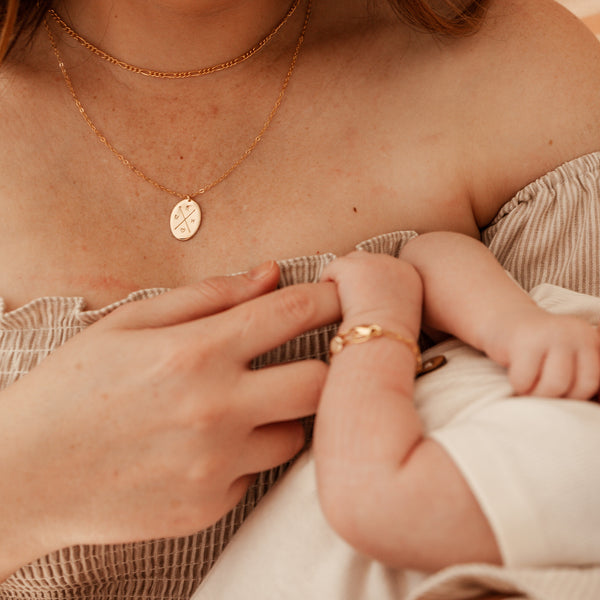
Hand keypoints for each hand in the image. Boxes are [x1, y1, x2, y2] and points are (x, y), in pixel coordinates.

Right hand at [0, 262, 339, 578]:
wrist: (24, 474)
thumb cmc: (73, 386)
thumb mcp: (130, 323)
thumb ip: (209, 295)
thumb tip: (270, 275)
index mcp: (196, 352)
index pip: (292, 314)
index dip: (330, 298)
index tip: (343, 295)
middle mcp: (216, 410)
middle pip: (320, 383)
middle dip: (324, 366)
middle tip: (304, 358)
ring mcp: (216, 465)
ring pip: (297, 436)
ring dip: (285, 416)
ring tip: (246, 407)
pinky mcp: (210, 506)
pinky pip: (256, 475)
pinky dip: (245, 456)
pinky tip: (207, 447)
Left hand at [320, 251, 421, 339]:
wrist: (382, 337)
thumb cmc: (391, 335)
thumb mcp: (404, 311)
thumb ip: (393, 297)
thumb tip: (378, 296)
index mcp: (408, 273)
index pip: (385, 268)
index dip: (372, 282)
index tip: (366, 297)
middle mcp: (391, 262)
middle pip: (368, 260)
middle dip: (358, 277)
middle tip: (352, 298)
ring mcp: (370, 261)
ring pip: (350, 262)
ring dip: (344, 278)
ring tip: (342, 298)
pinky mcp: (350, 266)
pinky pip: (332, 268)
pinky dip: (328, 280)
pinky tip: (332, 297)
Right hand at [485, 308, 599, 398]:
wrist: (503, 318)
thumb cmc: (536, 346)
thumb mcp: (568, 354)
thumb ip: (584, 372)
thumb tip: (594, 402)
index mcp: (590, 339)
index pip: (593, 382)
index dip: (574, 395)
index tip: (558, 391)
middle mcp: (576, 333)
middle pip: (578, 388)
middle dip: (556, 397)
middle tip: (539, 388)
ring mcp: (551, 334)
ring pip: (554, 387)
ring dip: (536, 394)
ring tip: (528, 384)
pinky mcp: (524, 341)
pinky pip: (524, 381)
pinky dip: (517, 385)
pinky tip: (515, 373)